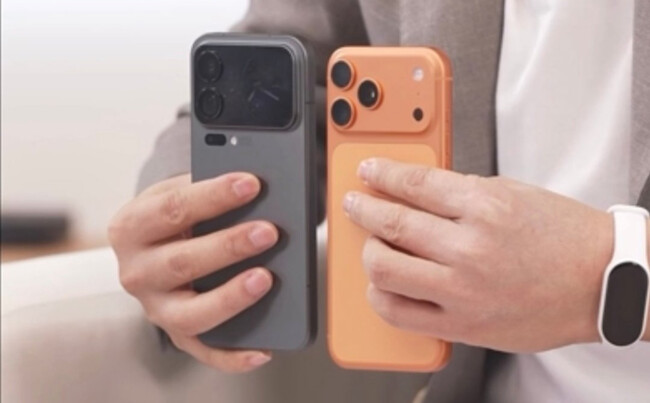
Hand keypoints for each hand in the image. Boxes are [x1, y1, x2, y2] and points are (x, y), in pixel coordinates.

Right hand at [109, 173, 276, 371]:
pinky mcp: (177, 334)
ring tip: (266, 279)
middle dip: (228, 246)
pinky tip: (264, 348)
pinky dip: (233, 356)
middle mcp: (136, 272)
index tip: (251, 183)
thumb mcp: (180, 191)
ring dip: (230, 297)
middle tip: (269, 232)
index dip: (213, 196)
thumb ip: (210, 186)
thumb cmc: (177, 214)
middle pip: (181, 262)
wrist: (155, 242)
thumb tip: (263, 187)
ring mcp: (155, 308)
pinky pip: (204, 351)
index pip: (172, 208)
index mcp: (132, 227)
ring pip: (190, 314)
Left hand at [343, 158, 613, 352]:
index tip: (367, 171)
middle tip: (353, 202)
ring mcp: (462, 289)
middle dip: (362, 207)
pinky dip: (380, 296)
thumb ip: (459, 192)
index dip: (381, 174)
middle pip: (390, 223)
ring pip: (384, 269)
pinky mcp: (462, 324)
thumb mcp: (512, 194)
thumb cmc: (562, 237)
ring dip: (367, 251)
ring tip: (371, 244)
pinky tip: (382, 284)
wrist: (601, 283)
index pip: (413, 183)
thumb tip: (414, 192)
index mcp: (484, 206)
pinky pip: (399, 313)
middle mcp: (469, 247)